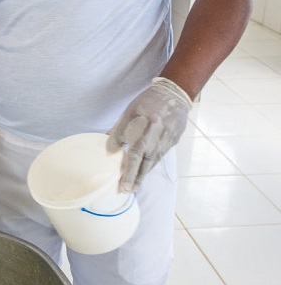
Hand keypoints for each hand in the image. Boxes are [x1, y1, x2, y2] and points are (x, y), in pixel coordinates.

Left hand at [107, 77, 191, 192]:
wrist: (173, 94)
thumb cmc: (148, 102)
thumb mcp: (129, 113)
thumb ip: (119, 131)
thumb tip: (110, 148)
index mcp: (143, 132)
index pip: (134, 158)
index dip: (128, 174)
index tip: (123, 187)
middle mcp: (156, 140)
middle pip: (145, 165)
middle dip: (137, 180)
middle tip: (129, 191)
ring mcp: (167, 142)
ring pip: (154, 162)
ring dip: (144, 174)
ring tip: (136, 184)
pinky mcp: (174, 141)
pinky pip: (161, 155)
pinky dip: (153, 163)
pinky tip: (147, 168)